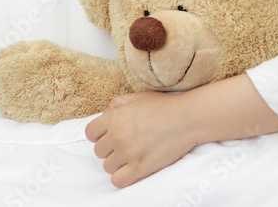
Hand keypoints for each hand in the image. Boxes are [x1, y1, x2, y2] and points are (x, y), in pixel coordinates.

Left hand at [84, 91, 198, 187]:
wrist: (187, 118)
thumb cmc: (164, 106)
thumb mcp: (137, 97)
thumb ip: (116, 104)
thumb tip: (104, 116)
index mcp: (114, 118)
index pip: (90, 133)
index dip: (99, 136)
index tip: (110, 137)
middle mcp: (117, 135)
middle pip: (98, 151)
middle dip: (110, 149)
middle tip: (126, 145)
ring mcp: (128, 153)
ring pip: (107, 167)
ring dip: (117, 163)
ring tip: (132, 156)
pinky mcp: (140, 168)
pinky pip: (118, 180)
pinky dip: (122, 178)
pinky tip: (132, 170)